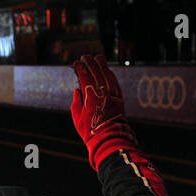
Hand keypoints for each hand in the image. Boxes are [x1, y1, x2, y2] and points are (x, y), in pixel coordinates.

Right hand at [70, 53, 135, 169]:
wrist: (108, 139)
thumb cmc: (89, 131)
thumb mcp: (77, 117)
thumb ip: (76, 102)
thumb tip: (77, 90)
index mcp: (90, 97)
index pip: (85, 77)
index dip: (80, 68)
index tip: (76, 63)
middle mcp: (102, 93)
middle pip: (96, 73)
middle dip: (90, 63)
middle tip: (85, 57)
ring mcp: (112, 95)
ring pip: (107, 76)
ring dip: (102, 65)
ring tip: (98, 58)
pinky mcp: (120, 99)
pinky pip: (115, 83)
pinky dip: (111, 75)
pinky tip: (108, 70)